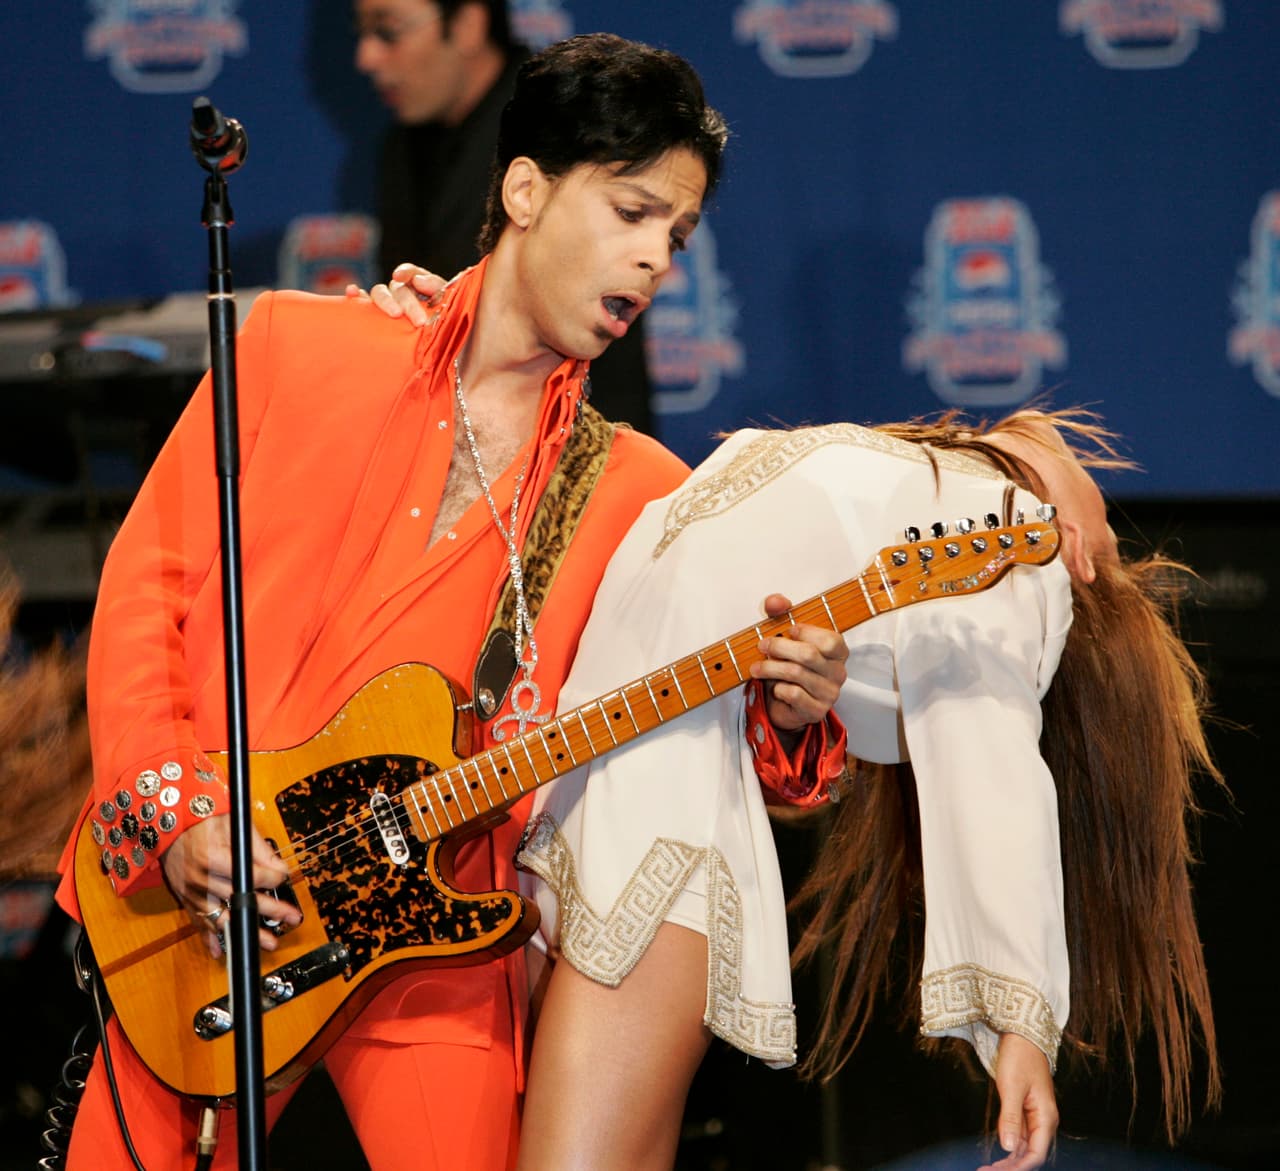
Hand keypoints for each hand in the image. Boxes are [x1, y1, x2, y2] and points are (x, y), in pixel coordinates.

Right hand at [161, 815, 300, 957]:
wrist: (170, 824)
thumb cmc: (203, 821)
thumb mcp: (234, 826)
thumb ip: (259, 849)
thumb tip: (281, 868)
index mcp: (214, 858)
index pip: (252, 875)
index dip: (273, 878)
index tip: (284, 877)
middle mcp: (202, 879)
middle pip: (242, 900)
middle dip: (270, 910)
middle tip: (291, 918)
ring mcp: (192, 892)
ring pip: (223, 918)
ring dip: (246, 932)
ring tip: (268, 943)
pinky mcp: (185, 899)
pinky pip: (199, 923)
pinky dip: (209, 938)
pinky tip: (220, 952)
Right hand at [345, 262, 448, 326]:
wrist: (439, 360)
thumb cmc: (447, 334)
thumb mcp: (451, 311)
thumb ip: (438, 290)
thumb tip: (418, 280)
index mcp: (422, 289)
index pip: (411, 273)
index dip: (406, 272)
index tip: (402, 277)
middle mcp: (402, 295)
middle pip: (398, 289)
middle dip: (408, 302)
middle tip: (420, 321)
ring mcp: (387, 307)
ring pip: (379, 293)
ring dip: (386, 301)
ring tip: (396, 314)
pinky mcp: (375, 320)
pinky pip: (362, 305)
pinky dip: (356, 296)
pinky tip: (352, 292)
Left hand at [750, 593, 847, 732]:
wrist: (783, 702)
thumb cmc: (788, 664)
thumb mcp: (784, 635)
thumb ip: (780, 612)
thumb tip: (775, 602)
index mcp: (838, 652)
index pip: (830, 639)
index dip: (806, 632)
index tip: (787, 630)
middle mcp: (838, 672)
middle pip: (809, 655)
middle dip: (779, 648)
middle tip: (761, 646)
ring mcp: (830, 693)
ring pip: (797, 674)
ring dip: (770, 668)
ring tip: (756, 668)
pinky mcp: (817, 710)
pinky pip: (794, 694)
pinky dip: (779, 688)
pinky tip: (775, 687)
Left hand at [977, 1033, 1058, 1170]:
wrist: (1022, 1035)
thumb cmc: (1019, 1057)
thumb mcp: (1012, 1087)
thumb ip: (1010, 1118)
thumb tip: (1009, 1148)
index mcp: (1046, 1117)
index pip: (1035, 1154)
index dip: (1018, 1168)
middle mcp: (1043, 1121)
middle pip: (1030, 1154)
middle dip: (1010, 1167)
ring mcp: (1034, 1116)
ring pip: (1024, 1147)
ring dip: (1008, 1160)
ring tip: (988, 1168)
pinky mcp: (1025, 1110)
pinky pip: (1019, 1136)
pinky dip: (1008, 1147)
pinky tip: (997, 1155)